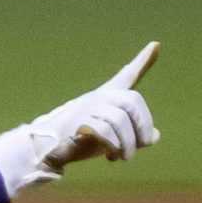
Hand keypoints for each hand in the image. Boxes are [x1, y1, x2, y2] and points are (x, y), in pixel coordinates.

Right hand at [0, 42, 161, 196]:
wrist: (45, 150)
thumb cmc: (77, 143)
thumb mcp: (111, 139)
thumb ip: (134, 136)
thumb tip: (154, 137)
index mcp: (106, 98)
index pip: (127, 76)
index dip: (142, 62)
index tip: (156, 45)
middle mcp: (98, 98)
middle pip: (132, 101)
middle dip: (143, 126)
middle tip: (142, 146)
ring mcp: (87, 108)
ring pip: (120, 120)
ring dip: (128, 143)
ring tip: (123, 157)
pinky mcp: (77, 122)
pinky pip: (104, 131)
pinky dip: (113, 146)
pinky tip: (110, 156)